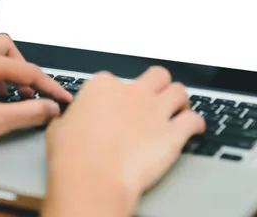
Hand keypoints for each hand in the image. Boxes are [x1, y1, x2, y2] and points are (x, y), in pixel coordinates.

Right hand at [43, 67, 204, 216]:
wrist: (91, 180)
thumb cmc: (72, 158)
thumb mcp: (59, 129)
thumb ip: (70, 117)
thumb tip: (69, 120)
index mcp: (103, 87)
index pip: (115, 80)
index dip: (118, 94)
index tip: (117, 106)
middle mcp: (132, 93)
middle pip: (156, 75)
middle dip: (158, 86)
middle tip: (155, 98)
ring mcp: (154, 111)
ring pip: (180, 91)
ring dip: (181, 100)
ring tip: (179, 109)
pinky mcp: (172, 133)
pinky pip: (194, 119)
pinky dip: (197, 124)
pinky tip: (195, 129)